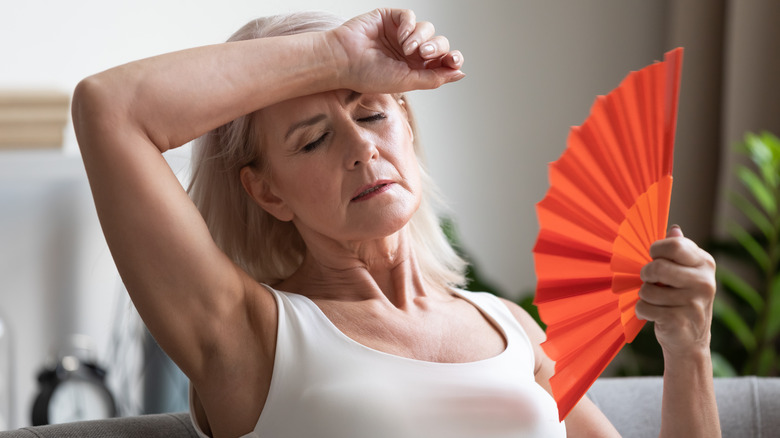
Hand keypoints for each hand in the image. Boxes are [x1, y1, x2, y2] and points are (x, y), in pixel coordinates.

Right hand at [328, 8, 464, 93]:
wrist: (344, 61)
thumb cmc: (369, 75)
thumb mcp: (407, 81)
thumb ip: (434, 78)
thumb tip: (460, 74)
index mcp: (415, 68)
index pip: (442, 61)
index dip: (451, 59)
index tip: (454, 61)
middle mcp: (410, 51)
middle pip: (438, 44)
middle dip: (436, 48)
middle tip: (423, 54)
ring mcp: (400, 34)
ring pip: (427, 29)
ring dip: (421, 38)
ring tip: (408, 48)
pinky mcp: (390, 18)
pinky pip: (410, 17)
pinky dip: (409, 26)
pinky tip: (400, 37)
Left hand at [636, 226, 716, 358]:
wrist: (690, 341)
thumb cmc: (681, 300)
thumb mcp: (685, 273)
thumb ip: (679, 251)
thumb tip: (673, 229)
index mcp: (705, 263)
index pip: (674, 245)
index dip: (656, 250)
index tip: (654, 258)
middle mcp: (704, 282)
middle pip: (657, 267)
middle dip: (646, 275)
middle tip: (650, 281)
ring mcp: (693, 302)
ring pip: (647, 290)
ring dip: (644, 296)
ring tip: (656, 302)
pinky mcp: (679, 320)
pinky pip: (644, 307)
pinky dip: (642, 311)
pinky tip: (653, 315)